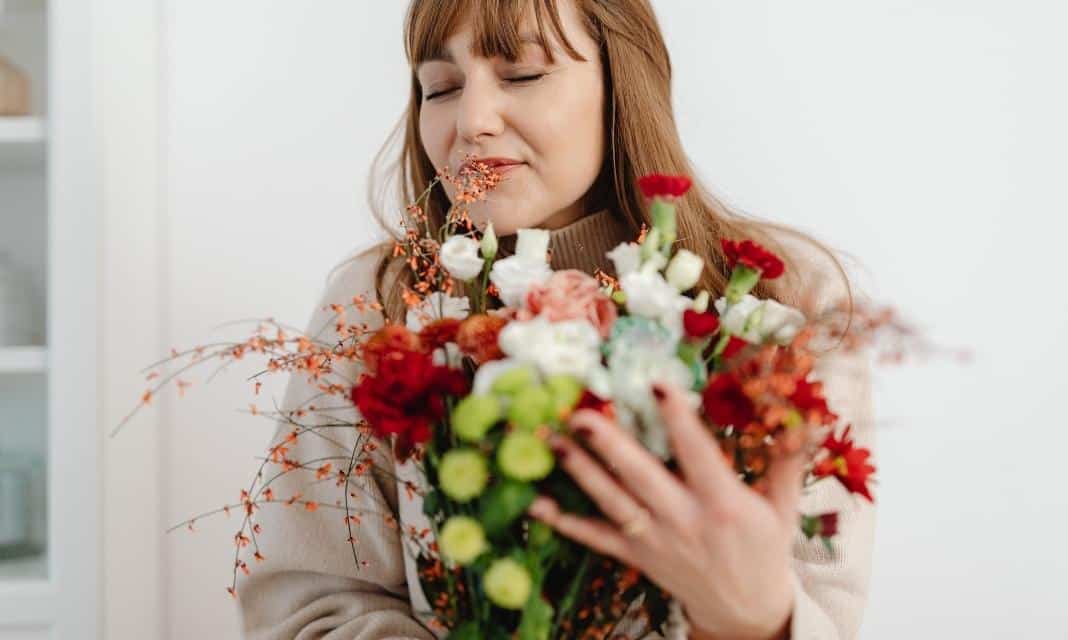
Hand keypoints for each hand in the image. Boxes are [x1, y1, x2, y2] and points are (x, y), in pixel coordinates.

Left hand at [527, 381, 805, 639]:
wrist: (747, 611)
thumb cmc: (766, 550)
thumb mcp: (784, 508)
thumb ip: (786, 461)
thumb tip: (804, 416)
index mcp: (724, 505)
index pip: (697, 454)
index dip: (678, 419)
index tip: (657, 384)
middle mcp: (685, 521)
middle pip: (641, 477)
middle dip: (609, 445)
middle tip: (581, 413)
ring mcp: (656, 541)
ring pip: (612, 502)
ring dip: (580, 471)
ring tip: (553, 439)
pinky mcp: (636, 556)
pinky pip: (595, 537)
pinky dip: (565, 521)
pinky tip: (537, 502)